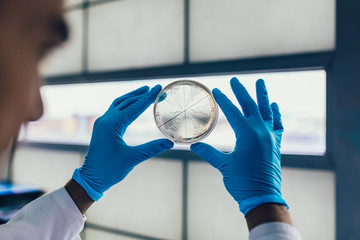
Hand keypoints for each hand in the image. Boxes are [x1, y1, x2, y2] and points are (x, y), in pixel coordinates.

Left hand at [72, 85, 173, 200]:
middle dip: (142, 95)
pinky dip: (125, 104)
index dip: (148, 98)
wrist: (91, 179)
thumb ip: (151, 149)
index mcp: (112, 125)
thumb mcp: (132, 159)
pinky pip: (115, 110)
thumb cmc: (109, 170)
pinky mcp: (102, 127)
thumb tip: (170, 143)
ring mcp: (102, 123)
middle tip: (156, 89)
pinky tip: (132, 104)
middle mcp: (105, 120)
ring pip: (119, 104)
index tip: (158, 88)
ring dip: (132, 97)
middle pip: (127, 102)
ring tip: (145, 90)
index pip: (134, 107)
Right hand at [190, 78, 286, 215]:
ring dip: (262, 96)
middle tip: (235, 80)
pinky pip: (277, 124)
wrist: (263, 196)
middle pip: (250, 106)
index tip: (216, 90)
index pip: (232, 112)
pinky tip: (273, 106)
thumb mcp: (223, 165)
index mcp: (247, 134)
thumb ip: (208, 152)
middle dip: (241, 92)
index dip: (223, 100)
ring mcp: (270, 136)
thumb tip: (194, 145)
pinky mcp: (275, 144)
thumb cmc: (242, 181)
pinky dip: (275, 114)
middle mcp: (261, 131)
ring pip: (267, 111)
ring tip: (261, 82)